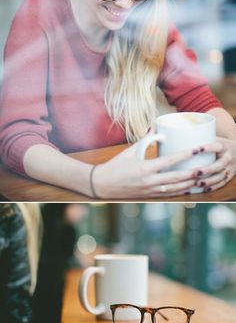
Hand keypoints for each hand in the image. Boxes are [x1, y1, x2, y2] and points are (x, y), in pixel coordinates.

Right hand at [92, 143, 212, 198]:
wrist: (103, 184)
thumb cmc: (116, 165)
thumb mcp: (131, 150)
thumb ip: (146, 139)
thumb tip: (157, 126)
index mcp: (144, 168)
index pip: (169, 161)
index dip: (185, 155)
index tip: (196, 149)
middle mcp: (149, 181)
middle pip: (177, 178)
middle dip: (192, 173)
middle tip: (205, 167)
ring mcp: (150, 190)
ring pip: (175, 188)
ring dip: (190, 183)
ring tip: (201, 177)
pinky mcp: (150, 196)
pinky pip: (169, 194)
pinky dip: (181, 190)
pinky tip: (189, 186)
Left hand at [188, 138, 235, 192]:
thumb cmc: (220, 145)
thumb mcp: (215, 139)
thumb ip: (200, 140)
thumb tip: (175, 139)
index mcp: (224, 146)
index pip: (217, 146)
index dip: (208, 148)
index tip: (196, 150)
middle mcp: (228, 158)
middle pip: (219, 165)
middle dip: (207, 169)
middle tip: (196, 172)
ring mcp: (230, 168)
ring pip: (220, 176)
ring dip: (209, 181)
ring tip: (198, 183)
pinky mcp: (229, 176)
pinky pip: (221, 183)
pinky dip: (213, 187)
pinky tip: (204, 189)